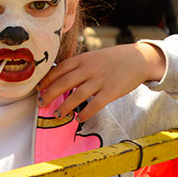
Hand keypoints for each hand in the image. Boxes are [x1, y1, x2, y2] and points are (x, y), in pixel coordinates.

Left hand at [37, 42, 165, 122]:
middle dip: (50, 94)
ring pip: (77, 95)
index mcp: (83, 58)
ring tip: (57, 114)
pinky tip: (79, 119)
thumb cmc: (113, 59)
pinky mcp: (112, 91)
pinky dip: (85, 113)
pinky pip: (95, 104)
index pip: (60, 68)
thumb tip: (60, 78)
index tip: (38, 88)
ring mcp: (100, 79)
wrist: (138, 59)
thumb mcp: (93, 57)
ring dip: (65, 106)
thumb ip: (79, 66)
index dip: (47, 79)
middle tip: (41, 103)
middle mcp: (89, 68)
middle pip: (64, 82)